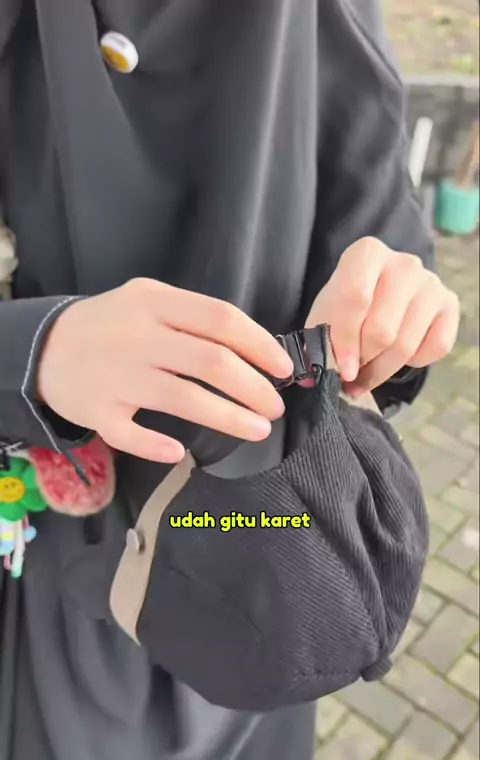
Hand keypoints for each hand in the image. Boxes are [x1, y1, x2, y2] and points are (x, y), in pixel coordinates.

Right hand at [37, 279, 292, 462]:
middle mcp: (137, 336)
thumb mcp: (147, 300)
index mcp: (154, 302)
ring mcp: (115, 375)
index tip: (283, 368)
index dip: (260, 345)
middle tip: (275, 406)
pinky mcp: (96, 410)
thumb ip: (192, 318)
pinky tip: (179, 453)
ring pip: (183, 399)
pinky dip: (157, 446)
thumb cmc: (112, 325)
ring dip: (229, 418)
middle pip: (211, 362)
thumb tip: (254, 350)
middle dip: (254, 388)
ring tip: (258, 429)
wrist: (43, 347)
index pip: (220, 320)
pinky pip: (132, 435)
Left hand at [305, 237, 459, 394]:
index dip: (345, 340)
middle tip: (352, 373)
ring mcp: (431, 282)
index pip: (355, 297)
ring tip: (368, 373)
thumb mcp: (325, 316)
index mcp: (367, 253)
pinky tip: (400, 356)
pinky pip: (436, 347)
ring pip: (406, 344)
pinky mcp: (450, 303)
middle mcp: (404, 262)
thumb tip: (315, 378)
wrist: (377, 296)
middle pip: (381, 329)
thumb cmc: (347, 307)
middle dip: (364, 360)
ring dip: (383, 369)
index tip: (342, 369)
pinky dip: (416, 362)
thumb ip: (319, 340)